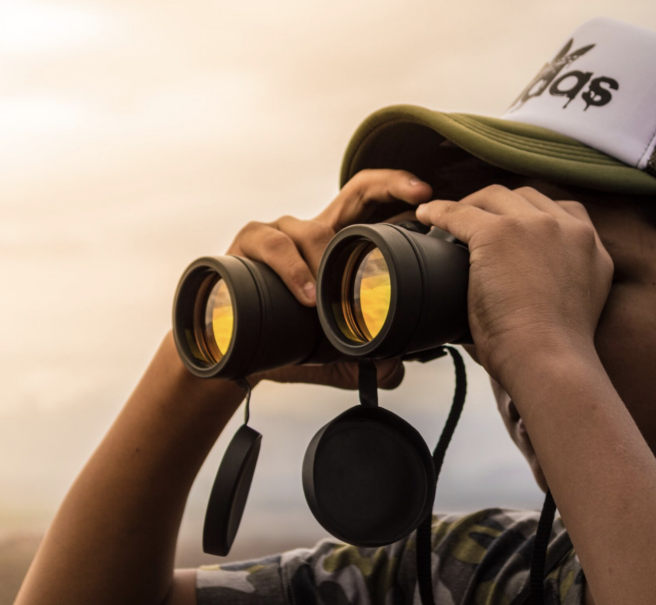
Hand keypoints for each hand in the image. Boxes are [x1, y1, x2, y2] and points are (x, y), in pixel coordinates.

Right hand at [226, 169, 433, 388]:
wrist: (227, 349)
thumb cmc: (280, 338)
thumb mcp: (331, 351)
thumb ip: (366, 357)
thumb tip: (397, 368)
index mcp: (335, 247)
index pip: (372, 206)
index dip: (400, 192)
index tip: (428, 195)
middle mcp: (311, 231)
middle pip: (355, 191)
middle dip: (390, 185)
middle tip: (420, 196)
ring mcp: (280, 231)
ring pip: (312, 229)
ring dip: (325, 260)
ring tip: (328, 296)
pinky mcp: (248, 242)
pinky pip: (272, 245)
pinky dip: (292, 269)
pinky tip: (304, 295)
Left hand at [416, 185, 612, 389]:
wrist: (549, 360)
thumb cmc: (551, 352)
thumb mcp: (572, 304)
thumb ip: (556, 281)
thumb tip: (519, 289)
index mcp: (591, 247)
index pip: (561, 210)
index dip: (530, 214)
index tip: (511, 226)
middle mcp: (570, 228)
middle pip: (526, 197)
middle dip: (498, 206)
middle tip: (473, 222)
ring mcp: (535, 226)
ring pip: (494, 197)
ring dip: (470, 205)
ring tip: (448, 221)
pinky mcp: (499, 233)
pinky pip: (460, 213)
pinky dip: (439, 212)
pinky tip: (426, 217)